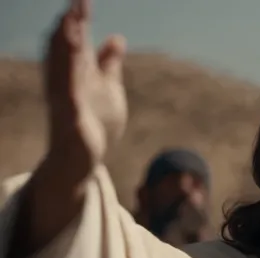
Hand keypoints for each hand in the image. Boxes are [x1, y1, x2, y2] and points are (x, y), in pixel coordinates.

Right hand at [45, 0, 126, 173]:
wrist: (83, 160)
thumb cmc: (94, 123)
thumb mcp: (108, 89)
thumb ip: (109, 64)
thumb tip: (116, 38)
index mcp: (76, 73)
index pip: (77, 41)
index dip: (79, 20)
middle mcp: (66, 82)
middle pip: (66, 50)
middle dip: (69, 26)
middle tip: (74, 3)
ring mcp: (65, 100)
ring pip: (61, 69)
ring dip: (64, 47)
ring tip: (68, 23)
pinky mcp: (69, 120)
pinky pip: (67, 98)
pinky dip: (68, 82)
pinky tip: (72, 66)